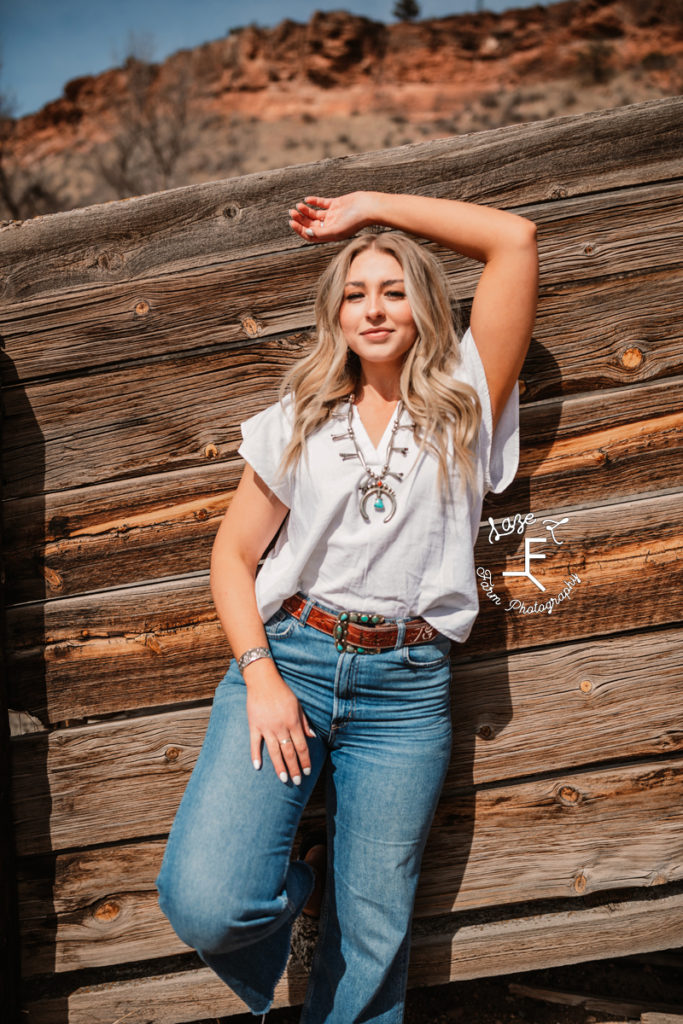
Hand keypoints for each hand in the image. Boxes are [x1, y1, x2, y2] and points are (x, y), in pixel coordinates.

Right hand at [245, 665, 315, 784]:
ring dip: (279, 767)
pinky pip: (254, 743)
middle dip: (294, 768)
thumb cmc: (283, 692)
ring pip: (274, 752)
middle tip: (297, 782)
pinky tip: (258, 767)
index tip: (308, 772)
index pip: (302, 746)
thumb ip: (304, 722)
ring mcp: (266, 728)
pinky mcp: (254, 726)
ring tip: (284, 779)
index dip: (305, 760)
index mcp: (293, 723)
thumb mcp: (298, 705)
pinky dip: (255, 755)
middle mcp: (281, 728)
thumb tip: (312, 737)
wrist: (263, 681)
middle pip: (289, 752)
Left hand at [288, 192, 373, 242]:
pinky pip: (322, 204)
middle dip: (300, 219)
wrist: (368, 207)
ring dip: (305, 210)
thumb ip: (321, 233)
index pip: (310, 235)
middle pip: (310, 224)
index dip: (300, 230)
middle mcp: (330, 226)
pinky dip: (314, 201)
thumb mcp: (336, 230)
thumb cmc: (354, 221)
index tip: (292, 222)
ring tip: (298, 206)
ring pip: (314, 214)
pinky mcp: (336, 204)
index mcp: (329, 235)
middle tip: (292, 212)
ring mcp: (333, 215)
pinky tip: (307, 199)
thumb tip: (307, 233)